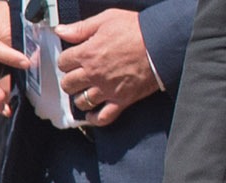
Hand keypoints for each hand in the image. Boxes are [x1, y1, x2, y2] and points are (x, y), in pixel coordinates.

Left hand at [56, 9, 158, 125]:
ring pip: (81, 101)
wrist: (164, 42)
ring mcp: (107, 89)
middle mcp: (94, 74)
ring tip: (86, 91)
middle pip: (68, 84)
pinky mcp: (122, 100)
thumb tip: (61, 31)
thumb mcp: (108, 19)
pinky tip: (92, 113)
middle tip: (78, 76)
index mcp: (88, 53)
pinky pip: (102, 117)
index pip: (63, 62)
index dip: (67, 60)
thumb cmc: (138, 29)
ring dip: (81, 97)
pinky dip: (94, 118)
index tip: (73, 59)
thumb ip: (81, 28)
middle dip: (70, 80)